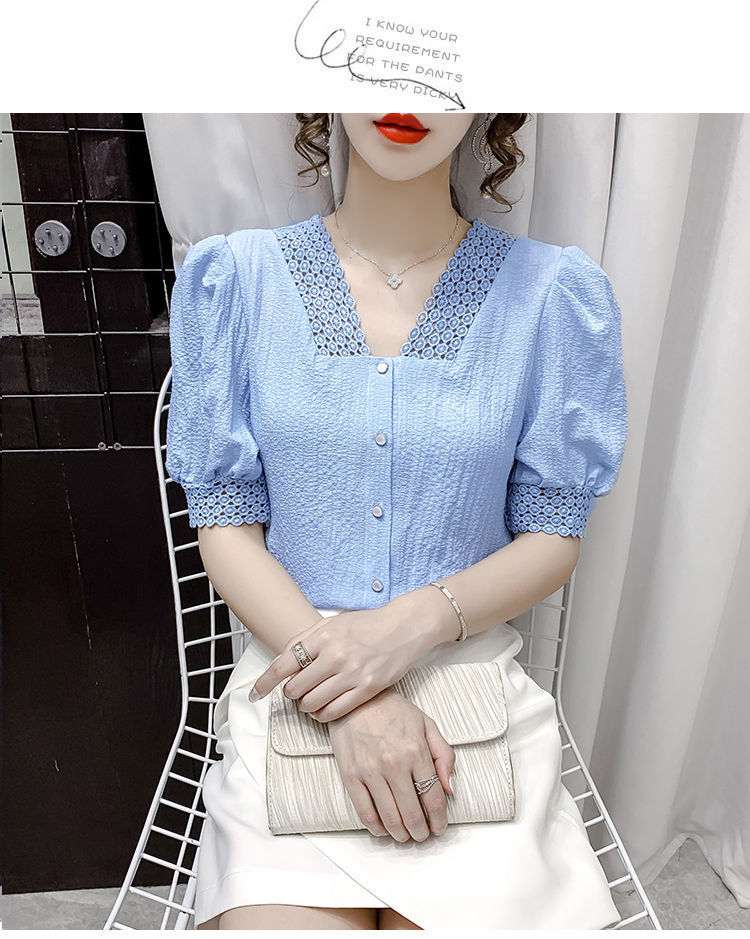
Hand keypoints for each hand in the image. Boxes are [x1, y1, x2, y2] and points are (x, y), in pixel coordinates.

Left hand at [248, 601, 447, 721]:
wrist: (403, 627)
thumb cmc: (366, 625)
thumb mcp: (332, 622)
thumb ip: (305, 639)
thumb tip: (281, 660)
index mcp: (322, 636)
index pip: (283, 664)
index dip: (265, 683)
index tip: (255, 695)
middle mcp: (335, 654)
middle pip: (295, 688)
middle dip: (290, 694)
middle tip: (296, 692)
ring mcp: (352, 673)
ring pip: (312, 703)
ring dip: (305, 706)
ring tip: (310, 701)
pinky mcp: (367, 688)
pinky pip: (333, 712)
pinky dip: (322, 715)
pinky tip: (323, 709)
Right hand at [327, 687, 455, 841]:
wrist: (356, 700)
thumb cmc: (393, 711)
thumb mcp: (427, 725)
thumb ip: (444, 756)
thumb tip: (450, 789)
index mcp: (416, 751)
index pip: (433, 798)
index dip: (439, 820)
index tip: (438, 826)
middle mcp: (394, 763)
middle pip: (412, 814)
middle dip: (421, 831)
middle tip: (423, 834)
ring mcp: (370, 771)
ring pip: (390, 818)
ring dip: (401, 834)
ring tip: (405, 834)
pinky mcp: (350, 775)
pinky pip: (364, 813)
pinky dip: (376, 828)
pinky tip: (383, 828)